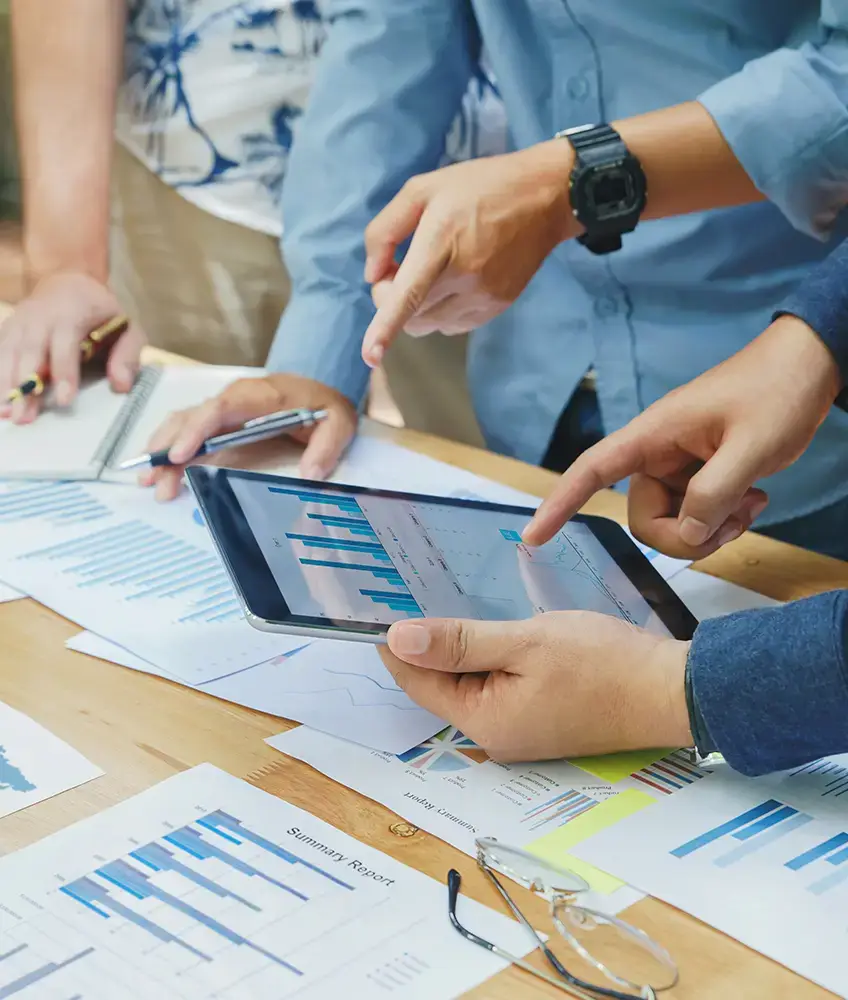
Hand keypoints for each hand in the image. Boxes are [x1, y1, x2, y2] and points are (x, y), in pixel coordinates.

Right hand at [0, 272, 144, 422]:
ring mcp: (19, 324)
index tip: (65, 400)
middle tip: (25, 418)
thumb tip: (121, 385)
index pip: (65, 346)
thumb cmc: (101, 312)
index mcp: (71, 315)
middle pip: (30, 354)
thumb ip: (127, 356)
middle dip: (27, 387)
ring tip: (6, 415)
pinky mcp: (7, 330)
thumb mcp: (126, 327)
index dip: (64, 373)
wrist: (69, 282)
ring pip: (8, 355)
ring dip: (5, 385)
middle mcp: (39, 318)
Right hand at [140, 373, 357, 500]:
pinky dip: (171, 446)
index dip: (197, 431)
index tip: (180, 456)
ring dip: (163, 448)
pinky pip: (190, 428)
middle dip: (169, 447)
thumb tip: (309, 473)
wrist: (322, 391)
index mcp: (261, 396)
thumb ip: (326, 448)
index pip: (221, 408)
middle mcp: (235, 397)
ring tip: (148, 479)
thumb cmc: (326, 407)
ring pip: (184, 421)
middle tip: (155, 479)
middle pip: (193, 417)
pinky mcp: (220, 418)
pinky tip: (159, 468)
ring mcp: (225, 406)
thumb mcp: (338, 425)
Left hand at [360, 140, 574, 365]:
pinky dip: (439, 312)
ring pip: (429, 325)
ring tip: (429, 274)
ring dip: (416, 308)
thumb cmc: (478, 186)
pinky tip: (452, 283)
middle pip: (410, 316)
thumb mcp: (422, 189)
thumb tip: (372, 274)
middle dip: (392, 300)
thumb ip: (386, 230)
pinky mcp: (496, 307)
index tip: (370, 356)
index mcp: (441, 241)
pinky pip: (452, 326)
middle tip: (398, 268)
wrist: (545, 198)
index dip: (385, 327)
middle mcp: (464, 277)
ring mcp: (483, 297)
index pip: (409, 294)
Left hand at [379, 613, 691, 761]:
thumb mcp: (524, 642)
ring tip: (447, 603)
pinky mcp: (539, 718)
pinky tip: (488, 630)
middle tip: (413, 593)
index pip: (417, 680)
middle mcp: (495, 735)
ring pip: (469, 684)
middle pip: (440, 686)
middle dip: (425, 645)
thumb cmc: (602, 663)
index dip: (396, 643)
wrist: (670, 689)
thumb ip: (459, 642)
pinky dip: (486, 659)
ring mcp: (519, 730)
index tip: (379, 604)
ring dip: (457, 649)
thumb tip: (396, 639)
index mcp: (484, 721)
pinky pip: (496, 687)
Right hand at [523, 316, 841, 558]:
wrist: (809, 367)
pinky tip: (754, 499)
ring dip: (713, 528)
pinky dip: (724, 520)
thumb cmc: (776, 391)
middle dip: (688, 534)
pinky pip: (697, 516)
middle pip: (646, 519)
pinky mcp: (701, 476)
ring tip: (751, 503)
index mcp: (654, 436)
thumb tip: (690, 533)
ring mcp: (680, 467)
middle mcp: (658, 454)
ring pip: (675, 523)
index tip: (534, 537)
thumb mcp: (751, 446)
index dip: (560, 503)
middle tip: (734, 520)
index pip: (591, 470)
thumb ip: (714, 494)